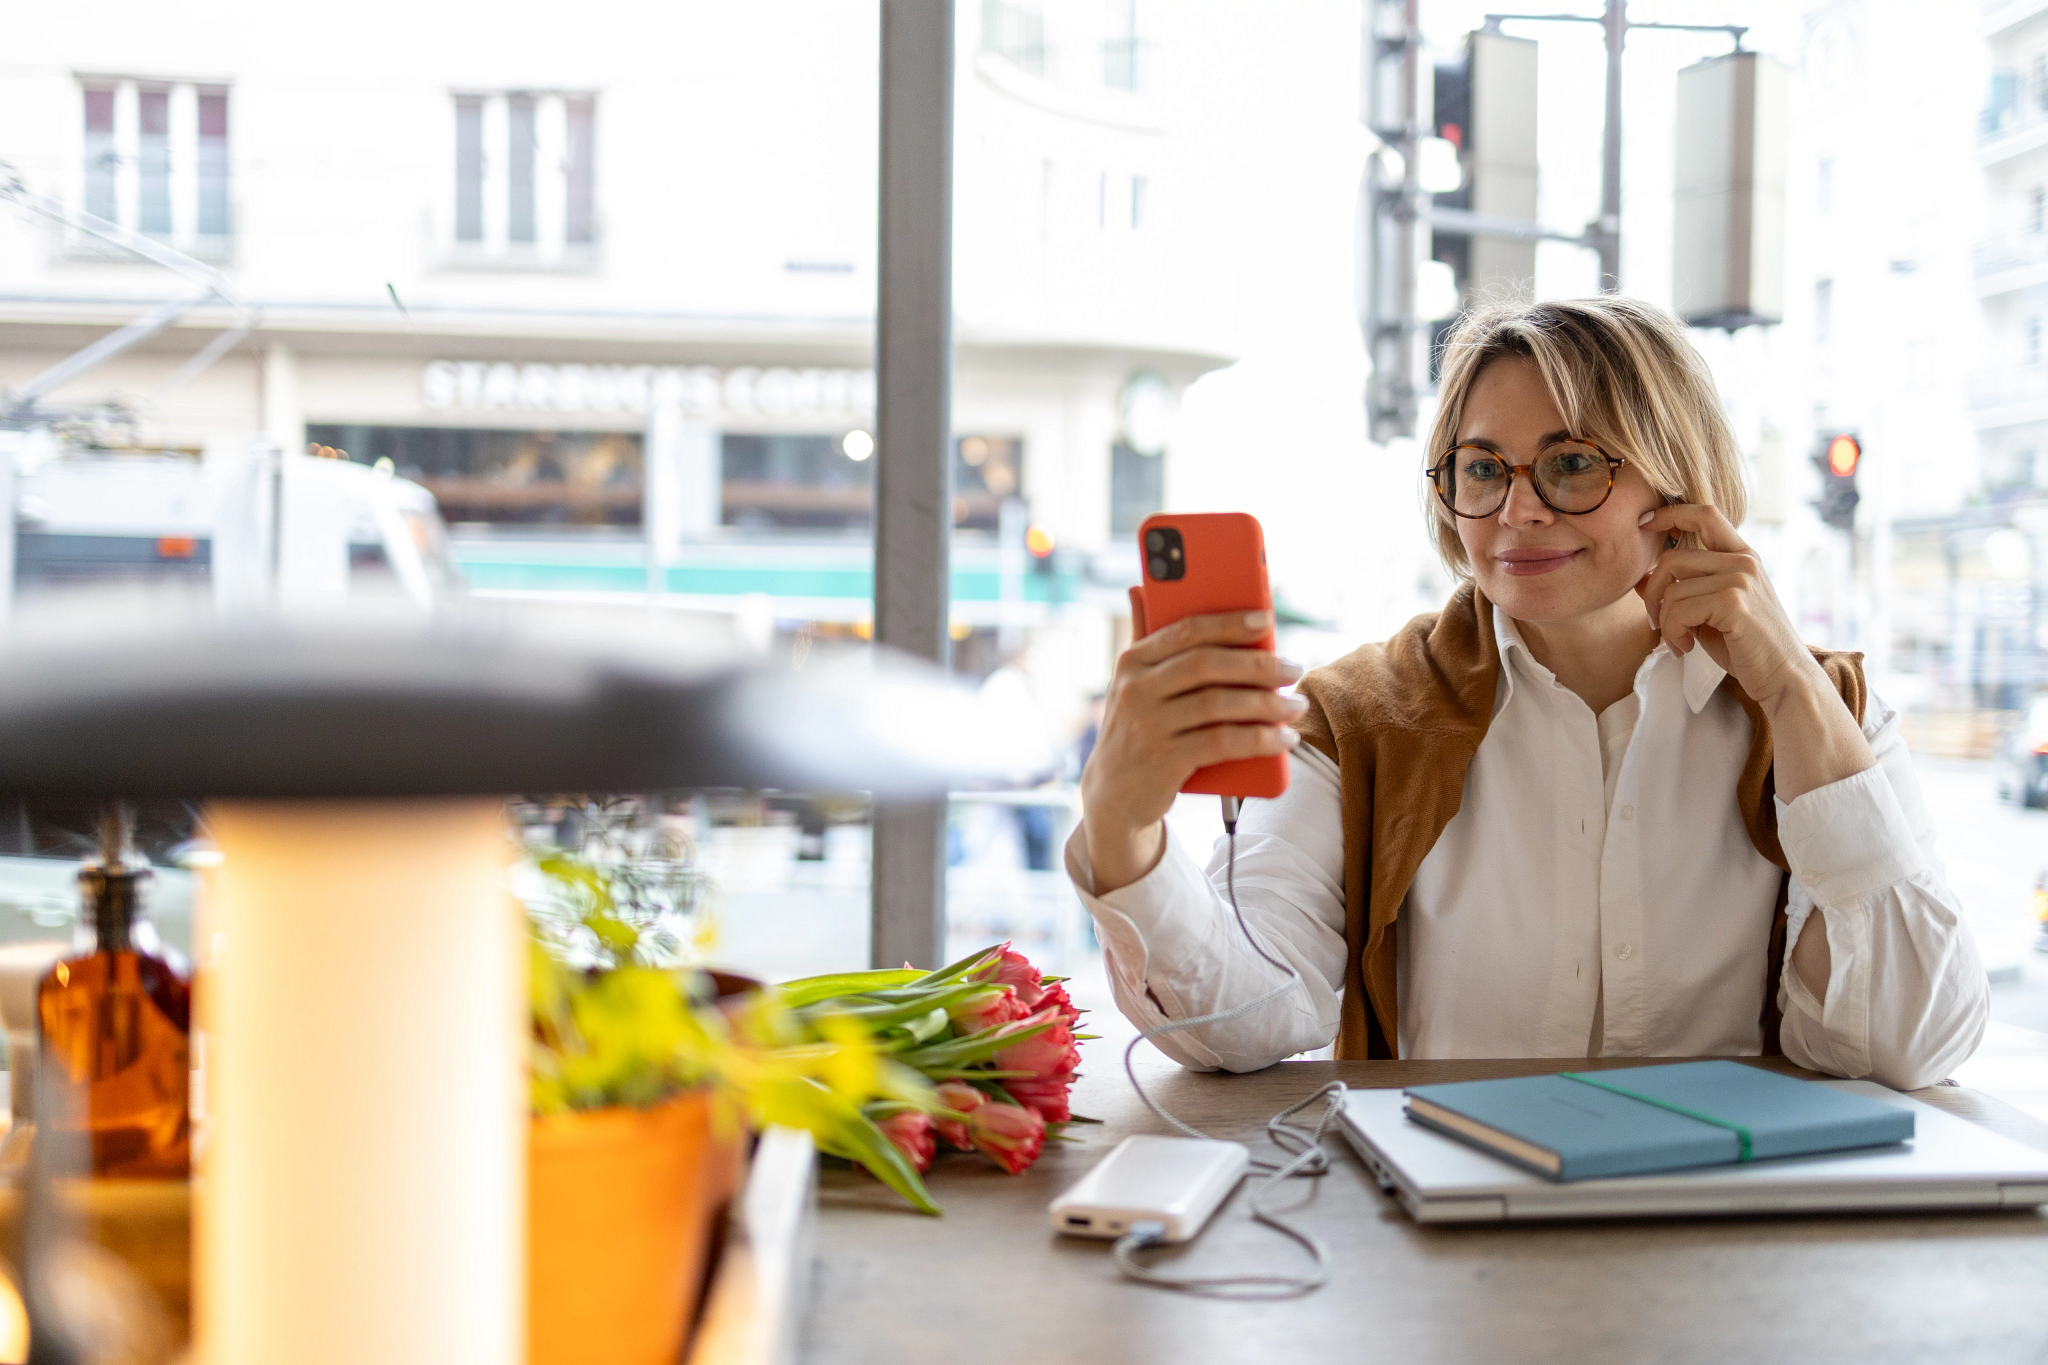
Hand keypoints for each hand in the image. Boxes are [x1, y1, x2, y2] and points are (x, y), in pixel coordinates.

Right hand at [1079, 610, 1303, 892]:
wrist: (1112, 795)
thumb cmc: (1135, 728)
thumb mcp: (1132, 683)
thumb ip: (1143, 636)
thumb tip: (1140, 586)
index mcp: (1132, 660)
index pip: (1186, 630)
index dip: (1229, 621)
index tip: (1266, 618)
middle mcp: (1136, 689)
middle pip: (1207, 664)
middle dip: (1258, 663)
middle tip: (1294, 668)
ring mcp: (1148, 726)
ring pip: (1218, 704)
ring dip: (1266, 704)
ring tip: (1296, 706)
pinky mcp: (1163, 760)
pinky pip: (1221, 742)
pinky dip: (1258, 739)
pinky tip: (1283, 738)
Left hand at [1633, 504, 1825, 716]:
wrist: (1783, 677)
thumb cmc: (1745, 646)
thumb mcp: (1708, 613)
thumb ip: (1682, 591)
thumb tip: (1640, 578)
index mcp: (1742, 556)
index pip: (1704, 514)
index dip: (1669, 513)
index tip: (1643, 523)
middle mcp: (1743, 561)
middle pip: (1672, 558)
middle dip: (1653, 594)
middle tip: (1656, 623)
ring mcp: (1741, 578)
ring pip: (1672, 589)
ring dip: (1663, 622)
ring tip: (1678, 642)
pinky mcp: (1734, 602)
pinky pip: (1678, 610)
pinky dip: (1672, 633)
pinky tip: (1685, 648)